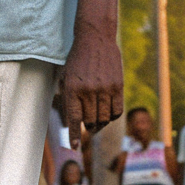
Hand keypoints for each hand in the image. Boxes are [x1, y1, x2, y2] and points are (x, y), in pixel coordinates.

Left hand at [59, 26, 122, 148]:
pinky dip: (112, 116)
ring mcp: (104, 88)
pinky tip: (107, 115)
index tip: (74, 146)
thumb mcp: (66, 78)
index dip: (74, 134)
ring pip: (104, 118)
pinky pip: (117, 111)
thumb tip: (70, 123)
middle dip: (88, 127)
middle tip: (88, 127)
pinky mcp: (118, 86)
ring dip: (100, 123)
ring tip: (97, 122)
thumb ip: (68, 99)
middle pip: (90, 121)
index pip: (74, 119)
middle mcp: (88, 91)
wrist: (95, 39)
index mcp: (72, 89)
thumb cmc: (77, 60)